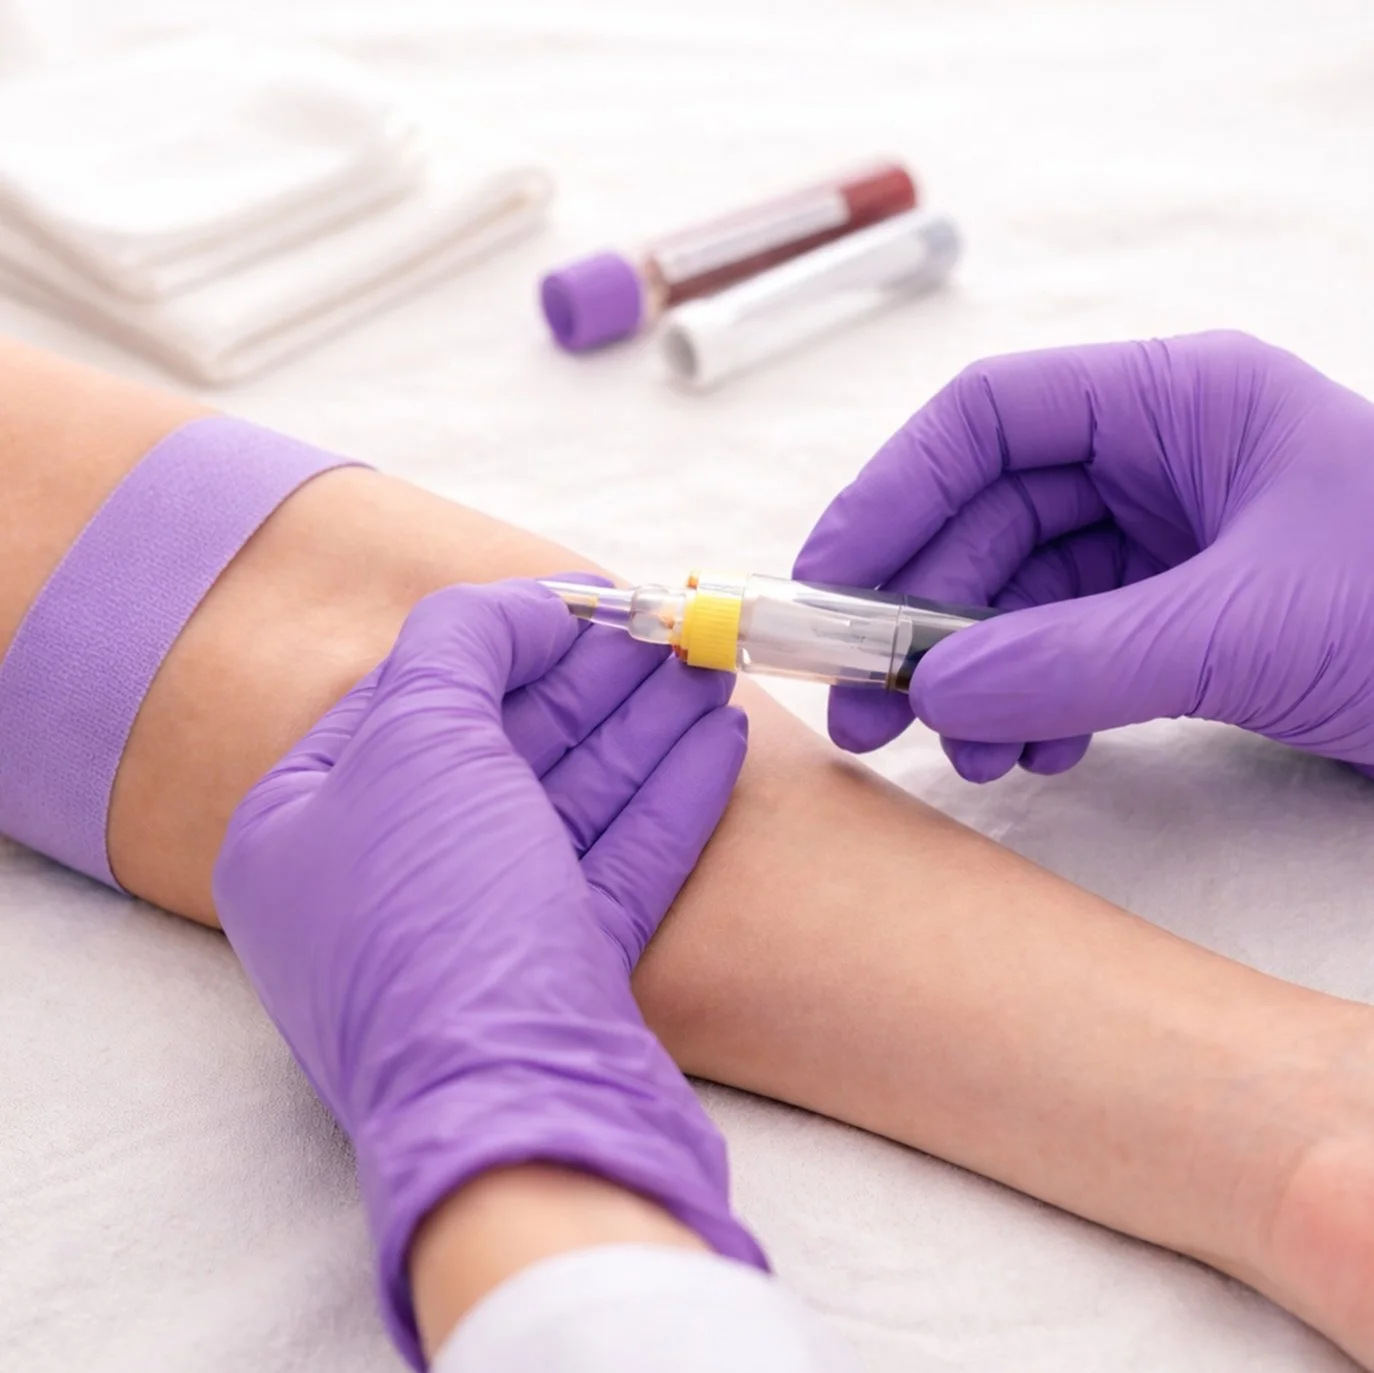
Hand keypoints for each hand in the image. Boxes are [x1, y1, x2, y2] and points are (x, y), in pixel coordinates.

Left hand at [212, 580, 762, 1366]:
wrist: (514, 1118)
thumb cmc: (437, 918)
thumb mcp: (419, 746)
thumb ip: (458, 647)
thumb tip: (518, 608)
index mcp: (305, 827)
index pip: (413, 699)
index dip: (506, 638)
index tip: (592, 600)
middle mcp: (384, 882)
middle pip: (505, 749)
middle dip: (595, 682)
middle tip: (671, 625)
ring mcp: (474, 936)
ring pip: (570, 803)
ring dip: (644, 730)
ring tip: (710, 667)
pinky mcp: (558, 977)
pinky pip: (614, 863)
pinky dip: (667, 801)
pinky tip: (719, 742)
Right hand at [794, 331, 1373, 781]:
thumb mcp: (1241, 626)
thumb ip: (1073, 656)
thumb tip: (932, 693)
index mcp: (1178, 403)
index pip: (989, 420)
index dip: (891, 494)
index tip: (826, 582)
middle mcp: (1162, 462)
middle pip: (988, 520)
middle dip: (920, 618)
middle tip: (865, 708)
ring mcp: (1170, 545)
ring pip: (1020, 597)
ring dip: (974, 675)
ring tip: (964, 752)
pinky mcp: (1182, 621)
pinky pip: (1067, 650)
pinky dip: (1033, 701)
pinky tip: (1035, 750)